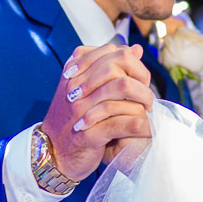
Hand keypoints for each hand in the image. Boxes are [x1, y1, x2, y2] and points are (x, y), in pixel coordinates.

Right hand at [41, 43, 154, 181]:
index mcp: (75, 72)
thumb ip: (110, 68)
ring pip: (122, 87)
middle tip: (147, 96)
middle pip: (117, 66)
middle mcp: (75, 86)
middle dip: (139, 78)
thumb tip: (135, 48)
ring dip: (142, 99)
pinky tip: (148, 128)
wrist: (53, 153)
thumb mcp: (87, 90)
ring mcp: (81, 108)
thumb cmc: (73, 119)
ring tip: (149, 110)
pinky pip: (123, 122)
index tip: (140, 79)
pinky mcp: (89, 133)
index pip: (111, 51)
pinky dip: (141, 125)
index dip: (132, 63)